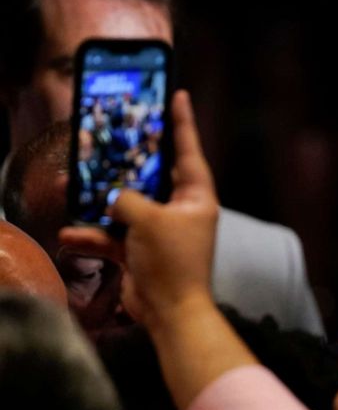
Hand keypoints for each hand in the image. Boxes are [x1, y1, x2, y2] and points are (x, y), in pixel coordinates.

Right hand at [60, 90, 218, 327]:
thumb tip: (115, 197)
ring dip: (99, 202)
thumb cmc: (172, 262)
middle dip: (128, 160)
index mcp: (196, 197)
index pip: (188, 151)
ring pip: (125, 205)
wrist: (170, 314)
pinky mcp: (140, 251)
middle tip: (113, 133)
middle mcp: (180, 210)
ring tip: (71, 186)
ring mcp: (159, 231)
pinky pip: (113, 236)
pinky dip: (93, 236)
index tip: (179, 95)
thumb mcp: (150, 220)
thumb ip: (128, 198)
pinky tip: (69, 236)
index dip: (182, 123)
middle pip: (152, 174)